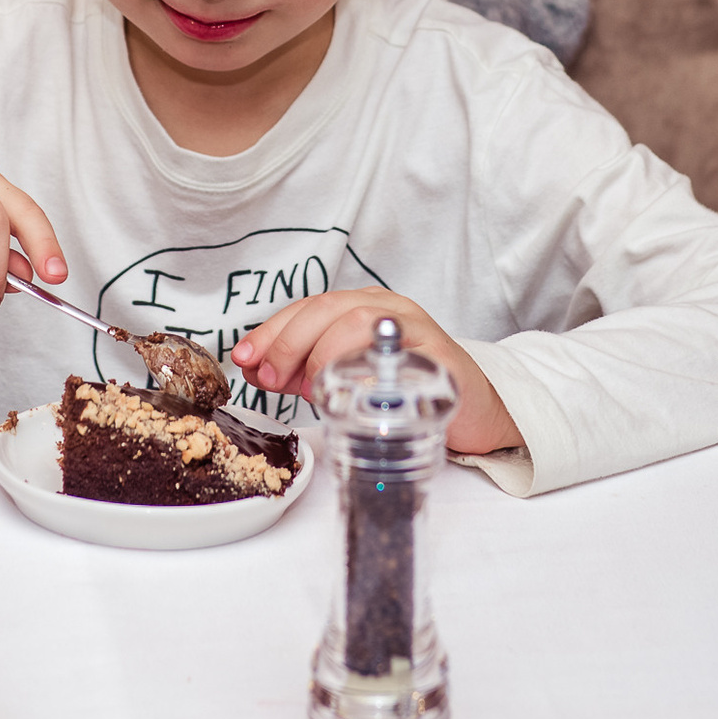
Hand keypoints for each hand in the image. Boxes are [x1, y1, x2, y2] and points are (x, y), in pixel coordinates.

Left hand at [228, 290, 522, 454]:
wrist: (475, 411)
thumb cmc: (409, 392)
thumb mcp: (347, 378)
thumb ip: (302, 373)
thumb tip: (256, 369)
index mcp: (362, 308)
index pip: (308, 307)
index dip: (271, 330)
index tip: (242, 357)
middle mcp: (388, 309)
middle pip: (328, 308)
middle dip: (289, 342)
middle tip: (270, 377)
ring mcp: (415, 329)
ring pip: (358, 320)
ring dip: (323, 354)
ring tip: (312, 390)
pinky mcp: (439, 356)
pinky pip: (398, 353)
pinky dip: (367, 369)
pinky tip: (351, 393)